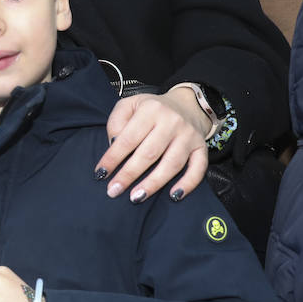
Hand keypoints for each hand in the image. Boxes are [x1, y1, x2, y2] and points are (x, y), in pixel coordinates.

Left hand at [93, 90, 208, 202]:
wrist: (188, 104)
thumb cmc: (152, 109)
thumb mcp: (130, 105)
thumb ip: (117, 121)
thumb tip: (113, 145)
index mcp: (151, 110)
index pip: (128, 138)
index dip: (113, 158)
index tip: (101, 174)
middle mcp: (172, 122)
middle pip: (149, 153)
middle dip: (129, 175)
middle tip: (114, 191)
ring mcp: (189, 136)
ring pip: (172, 164)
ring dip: (153, 183)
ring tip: (136, 197)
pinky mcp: (202, 147)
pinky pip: (198, 168)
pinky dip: (188, 183)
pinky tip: (174, 196)